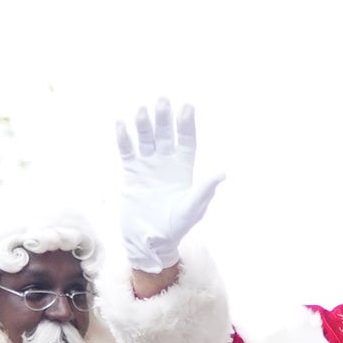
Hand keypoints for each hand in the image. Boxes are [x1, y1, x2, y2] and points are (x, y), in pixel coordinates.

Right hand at [116, 99, 224, 273]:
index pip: (186, 141)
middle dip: (164, 118)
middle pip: (165, 134)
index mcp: (183, 169)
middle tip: (162, 100)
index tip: (187, 107)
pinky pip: (127, 151)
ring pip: (145, 139)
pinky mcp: (131, 173)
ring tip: (141, 110)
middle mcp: (165, 163)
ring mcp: (147, 166)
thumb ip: (203, 190)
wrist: (148, 242)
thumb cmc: (174, 228)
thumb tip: (222, 173)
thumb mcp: (191, 209)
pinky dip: (124, 138)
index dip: (186, 124)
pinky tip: (121, 124)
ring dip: (143, 125)